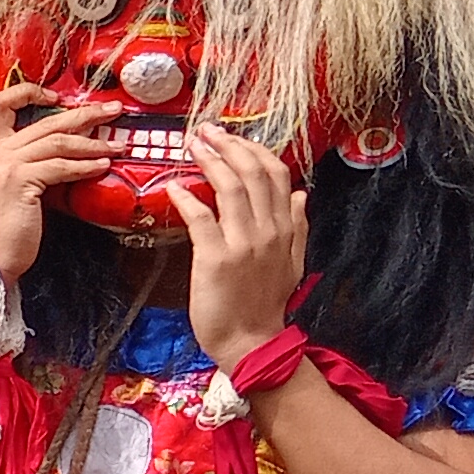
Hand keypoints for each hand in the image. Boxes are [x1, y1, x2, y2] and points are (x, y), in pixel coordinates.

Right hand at [0, 83, 117, 278]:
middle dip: (85, 113)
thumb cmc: (7, 224)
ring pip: (58, 141)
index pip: (2, 102)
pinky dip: (85, 165)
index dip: (29, 91)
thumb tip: (71, 144)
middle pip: (46, 119)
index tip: (58, 97)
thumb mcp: (13, 183)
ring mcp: (5, 165)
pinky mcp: (20, 181)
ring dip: (93, 143)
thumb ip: (31, 160)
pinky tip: (101, 167)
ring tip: (116, 146)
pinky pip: (60, 166)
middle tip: (112, 111)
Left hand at [175, 123, 310, 369]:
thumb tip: (299, 194)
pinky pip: (200, 218)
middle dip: (228, 144)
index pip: (275, 174)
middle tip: (205, 130)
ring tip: (191, 146)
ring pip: (229, 187)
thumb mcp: (292, 262)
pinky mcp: (215, 258)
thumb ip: (296, 226)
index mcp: (285, 228)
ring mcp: (243, 243)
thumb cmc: (264, 304)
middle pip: (252, 172)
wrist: (251, 342)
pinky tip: (175, 187)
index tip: (232, 137)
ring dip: (208, 160)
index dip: (252, 149)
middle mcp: (268, 230)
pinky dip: (187, 197)